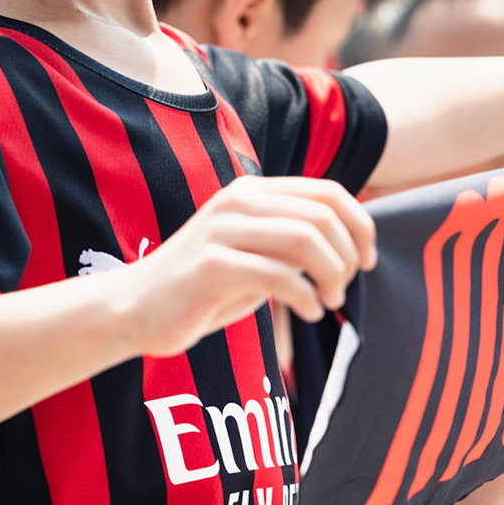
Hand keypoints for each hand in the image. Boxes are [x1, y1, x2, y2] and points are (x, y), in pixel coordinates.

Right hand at [114, 174, 374, 356]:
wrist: (135, 308)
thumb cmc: (204, 286)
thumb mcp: (253, 251)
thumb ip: (291, 238)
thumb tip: (352, 245)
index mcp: (252, 191)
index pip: (328, 193)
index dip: (361, 226)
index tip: (368, 262)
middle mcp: (238, 201)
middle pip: (323, 218)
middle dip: (348, 257)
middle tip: (342, 291)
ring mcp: (222, 231)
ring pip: (305, 241)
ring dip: (331, 277)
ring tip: (328, 303)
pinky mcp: (211, 267)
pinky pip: (279, 275)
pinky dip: (306, 297)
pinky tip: (308, 313)